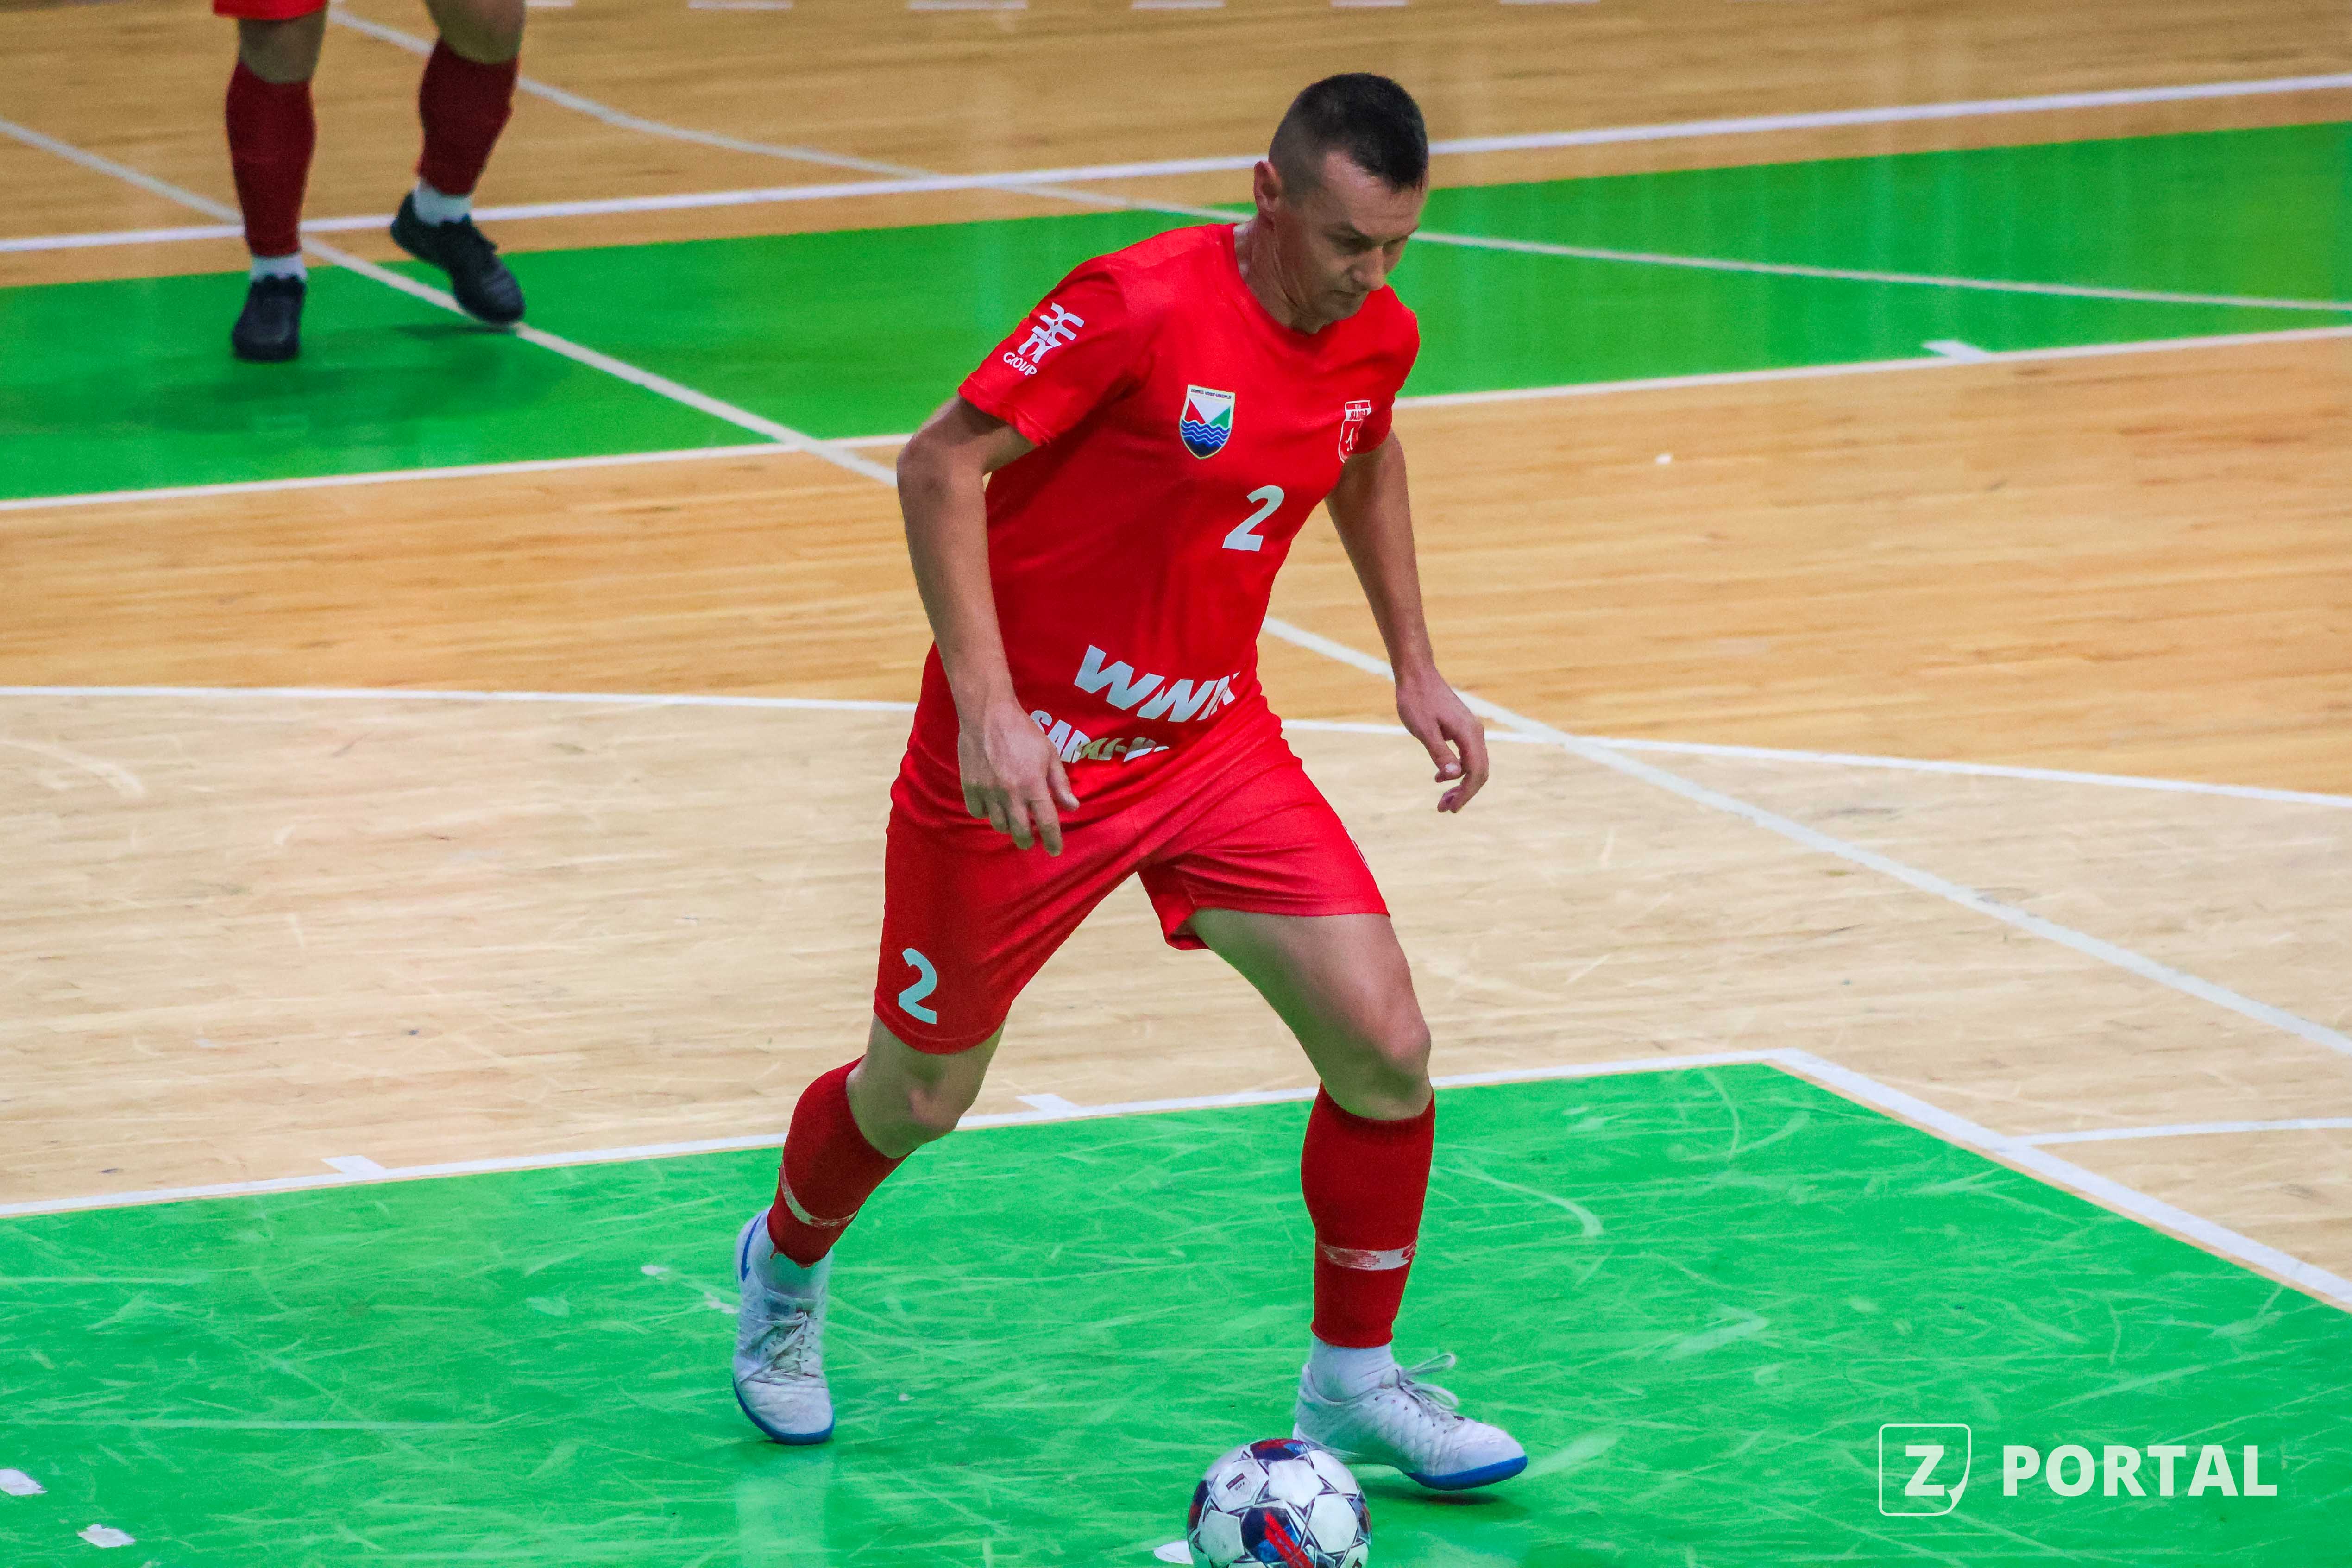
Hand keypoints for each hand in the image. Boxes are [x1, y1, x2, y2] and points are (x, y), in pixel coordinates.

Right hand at [958, 701, 1081, 852]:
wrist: (987, 715)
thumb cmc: (1023, 732)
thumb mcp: (1049, 753)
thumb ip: (1060, 783)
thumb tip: (1072, 807)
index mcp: (1033, 785)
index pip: (1046, 822)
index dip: (1053, 840)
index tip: (1055, 850)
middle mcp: (1010, 794)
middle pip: (1019, 832)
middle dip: (1027, 840)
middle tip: (1029, 840)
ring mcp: (988, 792)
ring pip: (998, 825)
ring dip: (1007, 826)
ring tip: (1012, 818)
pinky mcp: (970, 787)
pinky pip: (978, 812)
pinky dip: (986, 813)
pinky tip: (992, 804)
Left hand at [1396, 669, 1488, 812]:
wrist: (1416, 675)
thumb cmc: (1416, 700)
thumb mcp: (1424, 730)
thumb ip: (1440, 753)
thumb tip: (1454, 776)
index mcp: (1469, 734)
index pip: (1476, 772)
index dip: (1466, 793)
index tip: (1452, 809)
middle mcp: (1475, 732)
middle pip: (1479, 771)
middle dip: (1464, 793)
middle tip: (1445, 809)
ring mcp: (1470, 729)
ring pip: (1473, 764)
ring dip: (1460, 784)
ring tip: (1442, 800)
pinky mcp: (1462, 728)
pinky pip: (1466, 755)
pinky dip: (1456, 771)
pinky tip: (1440, 779)